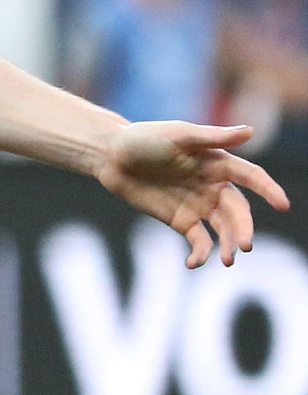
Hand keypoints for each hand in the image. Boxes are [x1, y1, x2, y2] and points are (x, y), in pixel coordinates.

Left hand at [96, 121, 289, 267]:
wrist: (111, 157)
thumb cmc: (145, 138)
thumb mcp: (178, 135)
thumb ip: (212, 137)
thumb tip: (250, 131)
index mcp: (219, 163)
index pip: (251, 177)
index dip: (268, 190)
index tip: (282, 205)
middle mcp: (215, 186)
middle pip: (237, 210)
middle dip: (243, 228)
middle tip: (245, 245)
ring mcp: (199, 204)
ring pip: (222, 229)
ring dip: (227, 245)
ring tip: (226, 260)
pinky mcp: (181, 220)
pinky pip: (198, 240)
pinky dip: (200, 253)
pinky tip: (194, 263)